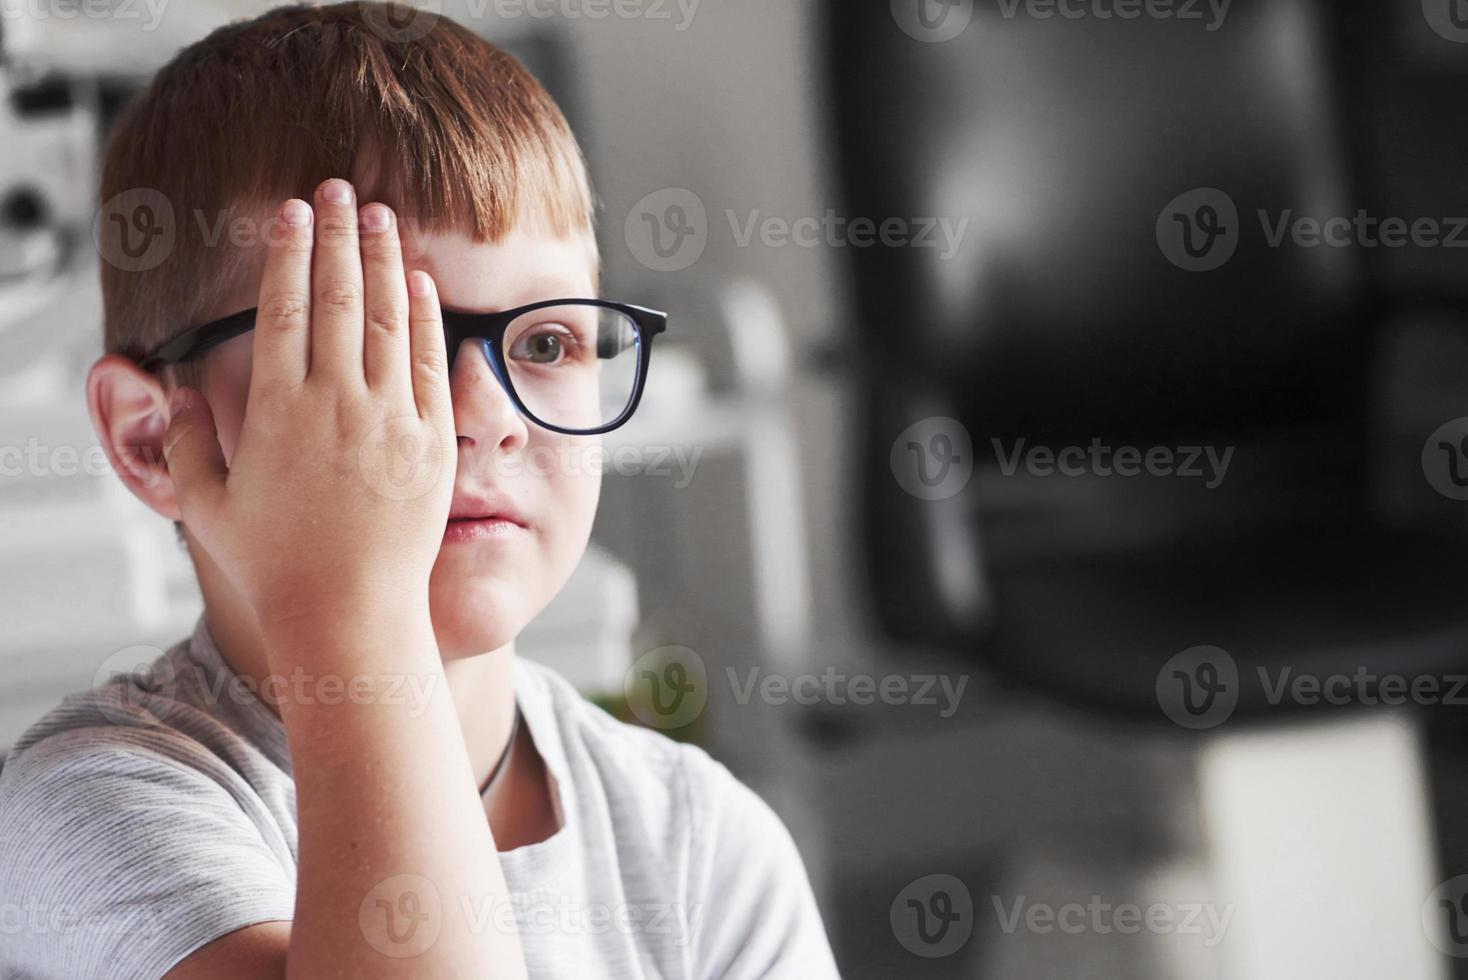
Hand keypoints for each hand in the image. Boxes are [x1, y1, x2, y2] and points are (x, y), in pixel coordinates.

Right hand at [162, 179, 454, 636]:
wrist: (349, 613)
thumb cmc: (275, 565)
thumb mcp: (208, 505)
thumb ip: (191, 441)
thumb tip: (182, 389)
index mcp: (278, 411)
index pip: (284, 309)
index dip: (289, 253)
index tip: (292, 213)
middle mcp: (336, 405)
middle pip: (337, 298)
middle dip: (338, 235)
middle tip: (339, 189)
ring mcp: (389, 421)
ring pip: (387, 319)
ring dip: (384, 260)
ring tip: (381, 214)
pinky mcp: (431, 443)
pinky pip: (427, 364)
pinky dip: (424, 317)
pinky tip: (420, 282)